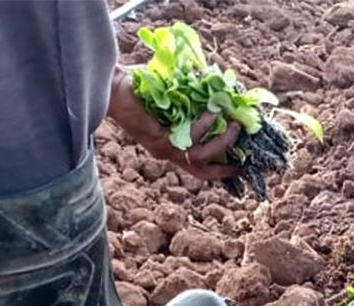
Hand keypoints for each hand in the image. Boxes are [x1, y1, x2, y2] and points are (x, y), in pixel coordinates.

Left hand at [106, 68, 239, 181]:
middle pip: (201, 171)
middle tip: (242, 162)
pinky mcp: (159, 139)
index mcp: (168, 145)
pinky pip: (190, 138)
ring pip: (200, 156)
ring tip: (233, 124)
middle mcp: (165, 151)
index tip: (239, 167)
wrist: (111, 85)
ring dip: (221, 143)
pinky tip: (211, 111)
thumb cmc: (138, 87)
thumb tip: (221, 96)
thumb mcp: (172, 99)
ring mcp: (162, 147)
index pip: (197, 167)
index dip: (219, 170)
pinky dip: (205, 125)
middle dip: (224, 170)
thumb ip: (191, 103)